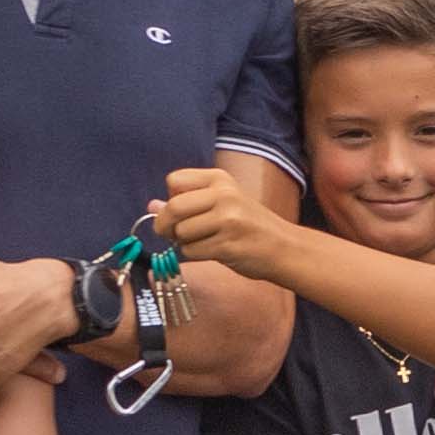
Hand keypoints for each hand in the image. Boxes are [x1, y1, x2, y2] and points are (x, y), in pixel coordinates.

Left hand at [155, 163, 295, 283]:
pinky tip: (213, 251)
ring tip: (204, 242)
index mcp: (220, 179)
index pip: (174, 180)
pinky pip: (192, 251)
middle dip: (166, 225)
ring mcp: (228, 220)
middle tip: (172, 234)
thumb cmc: (248, 225)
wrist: (283, 247)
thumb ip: (187, 202)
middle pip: (173, 207)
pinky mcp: (227, 245)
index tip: (180, 211)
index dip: (170, 198)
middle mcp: (224, 194)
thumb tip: (152, 205)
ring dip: (184, 243)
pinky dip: (195, 255)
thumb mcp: (221, 203)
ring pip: (181, 233)